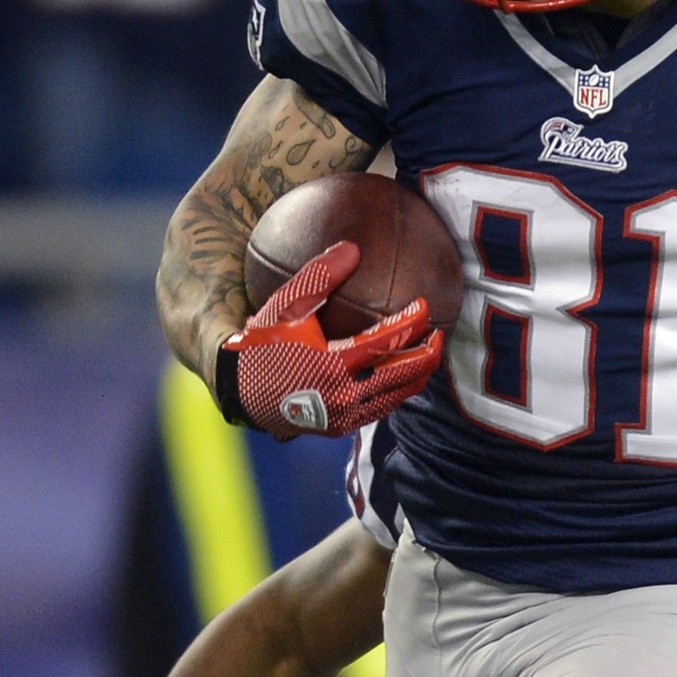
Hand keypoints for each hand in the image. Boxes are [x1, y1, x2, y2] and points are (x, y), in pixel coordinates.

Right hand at [217, 242, 441, 436]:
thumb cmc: (260, 343)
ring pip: (397, 397)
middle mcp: (343, 396)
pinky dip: (397, 391)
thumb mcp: (285, 305)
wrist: (237, 389)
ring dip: (417, 376)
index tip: (425, 306)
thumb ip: (319, 276)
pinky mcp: (341, 429)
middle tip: (440, 334)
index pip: (387, 343)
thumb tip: (353, 247)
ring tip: (427, 354)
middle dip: (428, 354)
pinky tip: (402, 374)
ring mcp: (344, 417)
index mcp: (332, 365)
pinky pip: (380, 409)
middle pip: (404, 376)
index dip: (412, 323)